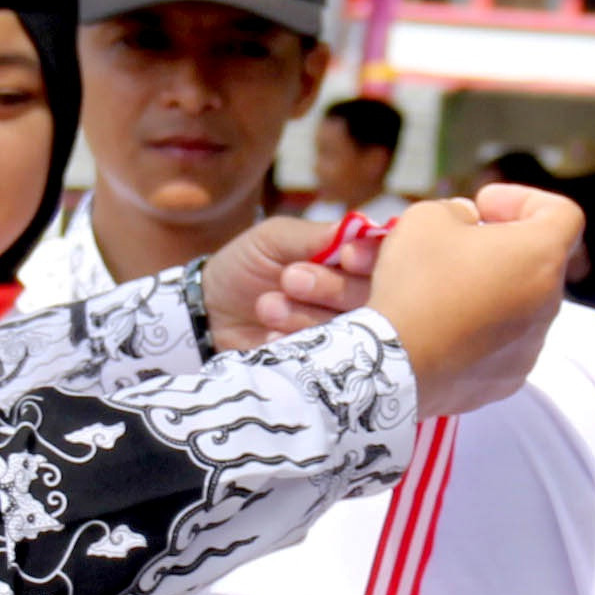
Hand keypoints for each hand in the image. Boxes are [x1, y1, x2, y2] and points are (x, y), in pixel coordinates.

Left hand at [202, 211, 361, 351]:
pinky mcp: (323, 366)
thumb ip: (316, 235)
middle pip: (371, 296)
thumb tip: (363, 227)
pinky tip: (269, 336)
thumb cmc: (245, 264)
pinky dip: (294, 343)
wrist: (210, 312)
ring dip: (304, 316)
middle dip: (330, 287)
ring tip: (266, 306)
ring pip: (350, 330)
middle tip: (290, 278)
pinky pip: (324, 359)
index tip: (346, 256)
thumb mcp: (274, 238)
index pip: (384, 258)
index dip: (371, 259)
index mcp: (351, 261)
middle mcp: (356, 299)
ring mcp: (342, 335)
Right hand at [371, 188, 576, 415]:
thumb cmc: (418, 282)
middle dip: (498, 247)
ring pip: (516, 305)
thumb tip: (468, 225)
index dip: (525, 201)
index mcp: (541, 257)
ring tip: (441, 288)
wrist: (394, 365)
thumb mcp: (428, 218)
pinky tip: (440, 326)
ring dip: (487, 289)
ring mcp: (530, 347)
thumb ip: (457, 211)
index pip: (563, 214)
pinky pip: (500, 344)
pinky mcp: (508, 380)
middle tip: (455, 245)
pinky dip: (477, 330)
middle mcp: (548, 304)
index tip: (484, 206)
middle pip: (534, 262)